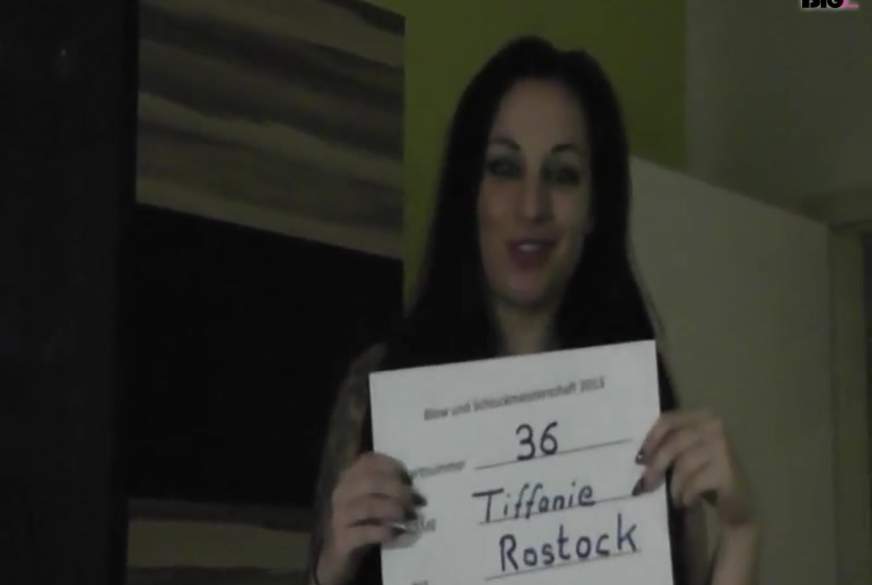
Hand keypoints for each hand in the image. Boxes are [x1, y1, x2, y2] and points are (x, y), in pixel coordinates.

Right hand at [316, 452, 425, 584]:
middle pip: (370, 481)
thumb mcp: (374, 499)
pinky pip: (364, 532)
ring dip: (392, 509)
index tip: (409, 478)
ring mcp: (339, 515)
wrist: (341, 552)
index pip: (369, 461)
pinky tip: (394, 533)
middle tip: (414, 501)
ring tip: (407, 517)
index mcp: (349, 477)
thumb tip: (417, 490)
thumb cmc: (364, 520)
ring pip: (367, 506)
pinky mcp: (342, 539)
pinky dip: (382, 531)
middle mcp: (342, 492)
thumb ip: (389, 488)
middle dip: (397, 489)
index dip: (392, 466)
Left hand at [634, 410, 753, 530]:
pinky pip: (694, 482)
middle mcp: (715, 425)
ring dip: (674, 485)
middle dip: (656, 466)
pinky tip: (686, 502)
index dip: (651, 439)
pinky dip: (686, 495)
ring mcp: (724, 447)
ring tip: (674, 497)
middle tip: (646, 485)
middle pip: (673, 443)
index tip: (639, 459)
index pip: (668, 420)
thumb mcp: (686, 453)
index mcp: (702, 415)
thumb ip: (669, 444)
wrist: (738, 504)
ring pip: (683, 464)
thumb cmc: (706, 475)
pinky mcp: (728, 471)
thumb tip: (640, 457)